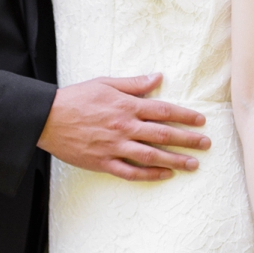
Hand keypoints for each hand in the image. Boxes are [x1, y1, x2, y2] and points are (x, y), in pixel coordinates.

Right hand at [37, 73, 209, 180]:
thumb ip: (133, 83)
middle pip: (163, 134)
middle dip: (187, 140)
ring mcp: (115, 146)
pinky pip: (131, 171)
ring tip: (193, 164)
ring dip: (175, 160)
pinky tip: (165, 175)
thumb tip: (157, 77)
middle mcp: (125, 127)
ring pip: (152, 155)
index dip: (184, 116)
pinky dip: (150, 174)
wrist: (47, 117)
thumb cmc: (76, 98)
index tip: (201, 121)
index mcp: (126, 106)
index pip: (163, 111)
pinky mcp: (104, 162)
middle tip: (206, 144)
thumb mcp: (105, 83)